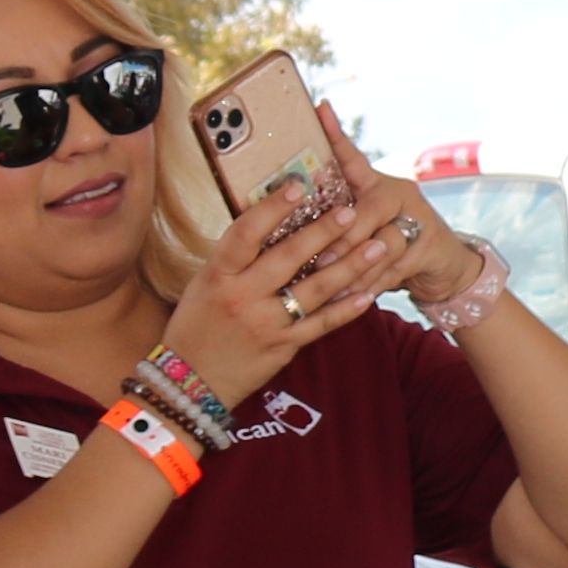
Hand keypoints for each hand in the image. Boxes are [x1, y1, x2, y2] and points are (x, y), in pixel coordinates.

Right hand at [167, 172, 408, 405]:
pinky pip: (322, 325)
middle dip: (324, 232)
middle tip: (352, 211)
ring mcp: (266, 323)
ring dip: (350, 266)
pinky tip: (369, 295)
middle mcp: (242, 296)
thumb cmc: (197, 325)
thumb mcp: (205, 285)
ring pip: (315, 290)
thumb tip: (270, 222)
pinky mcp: (284, 347)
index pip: (246, 233)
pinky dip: (346, 310)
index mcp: (219, 275)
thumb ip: (236, 259)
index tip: (297, 186)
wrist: (190, 381)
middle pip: (289, 257)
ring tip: (377, 246)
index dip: (272, 208)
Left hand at [312, 112, 488, 322]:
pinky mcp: (430, 247)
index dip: (336, 133)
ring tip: (328, 278)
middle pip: (369, 209)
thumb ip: (338, 220)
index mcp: (376, 184)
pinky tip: (350, 296)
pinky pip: (395, 267)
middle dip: (342, 234)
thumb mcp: (365, 226)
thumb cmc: (389, 244)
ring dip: (354, 263)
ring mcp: (417, 219)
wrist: (443, 267)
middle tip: (317, 254)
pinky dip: (370, 284)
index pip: (353, 156)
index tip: (319, 108)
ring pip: (383, 241)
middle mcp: (398, 194)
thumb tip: (286, 223)